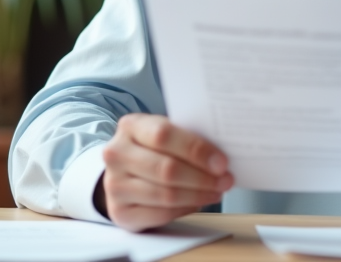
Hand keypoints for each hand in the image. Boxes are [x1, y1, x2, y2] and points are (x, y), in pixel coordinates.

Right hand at [97, 113, 233, 231]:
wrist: (122, 172)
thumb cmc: (152, 148)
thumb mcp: (163, 133)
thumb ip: (185, 137)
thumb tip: (220, 155)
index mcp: (130, 126)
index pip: (163, 135)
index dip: (196, 150)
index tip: (221, 162)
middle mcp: (116, 154)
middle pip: (166, 169)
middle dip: (203, 177)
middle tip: (225, 180)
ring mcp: (114, 185)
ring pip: (166, 194)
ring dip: (198, 195)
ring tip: (216, 191)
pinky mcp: (120, 212)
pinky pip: (161, 214)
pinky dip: (185, 208)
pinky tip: (198, 201)